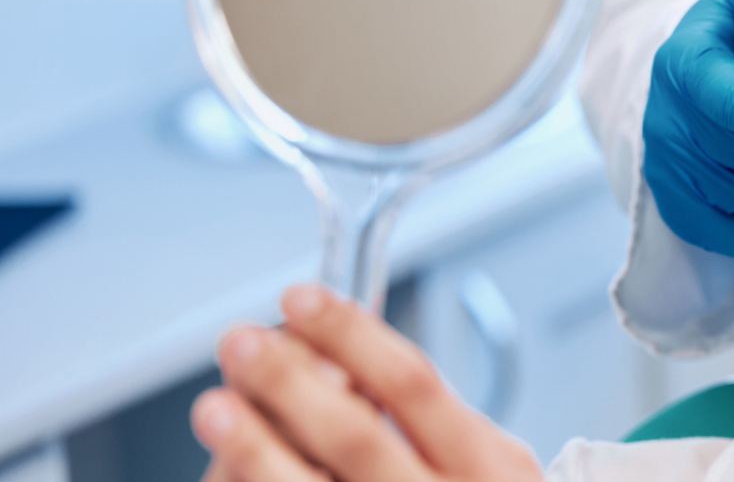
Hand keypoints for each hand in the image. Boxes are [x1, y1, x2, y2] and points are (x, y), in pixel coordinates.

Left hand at [191, 285, 540, 481]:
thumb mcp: (485, 462)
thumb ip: (426, 414)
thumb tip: (333, 356)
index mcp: (482, 467)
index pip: (410, 383)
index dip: (350, 335)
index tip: (300, 300)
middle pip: (354, 435)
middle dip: (290, 381)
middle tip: (240, 341)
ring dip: (256, 446)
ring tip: (216, 406)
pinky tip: (227, 469)